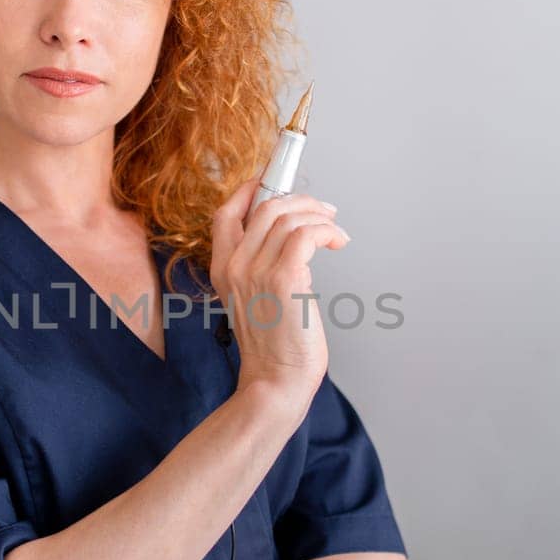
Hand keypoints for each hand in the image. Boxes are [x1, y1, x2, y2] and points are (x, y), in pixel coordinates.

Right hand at [209, 176, 349, 411]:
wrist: (275, 380)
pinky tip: (338, 242)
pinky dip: (328, 231)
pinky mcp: (285, 278)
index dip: (251, 189)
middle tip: (323, 210)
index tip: (275, 179)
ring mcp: (256, 271)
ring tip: (335, 231)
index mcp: (221, 269)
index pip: (226, 212)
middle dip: (300, 199)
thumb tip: (290, 234)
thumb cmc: (273, 346)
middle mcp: (234, 266)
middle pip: (265, 206)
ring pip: (289, 216)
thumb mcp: (253, 298)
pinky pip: (307, 234)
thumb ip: (259, 266)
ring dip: (319, 216)